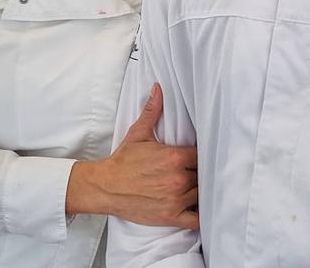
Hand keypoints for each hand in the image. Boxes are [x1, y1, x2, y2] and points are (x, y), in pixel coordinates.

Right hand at [67, 84, 198, 228]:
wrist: (106, 186)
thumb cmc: (123, 162)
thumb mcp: (138, 134)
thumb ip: (152, 112)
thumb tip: (158, 90)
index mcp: (174, 157)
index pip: (202, 155)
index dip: (203, 156)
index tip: (202, 156)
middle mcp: (178, 179)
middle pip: (204, 175)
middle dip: (201, 172)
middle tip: (199, 171)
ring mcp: (176, 199)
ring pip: (202, 194)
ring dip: (201, 191)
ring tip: (199, 186)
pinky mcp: (171, 216)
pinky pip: (196, 219)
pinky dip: (201, 216)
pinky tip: (202, 209)